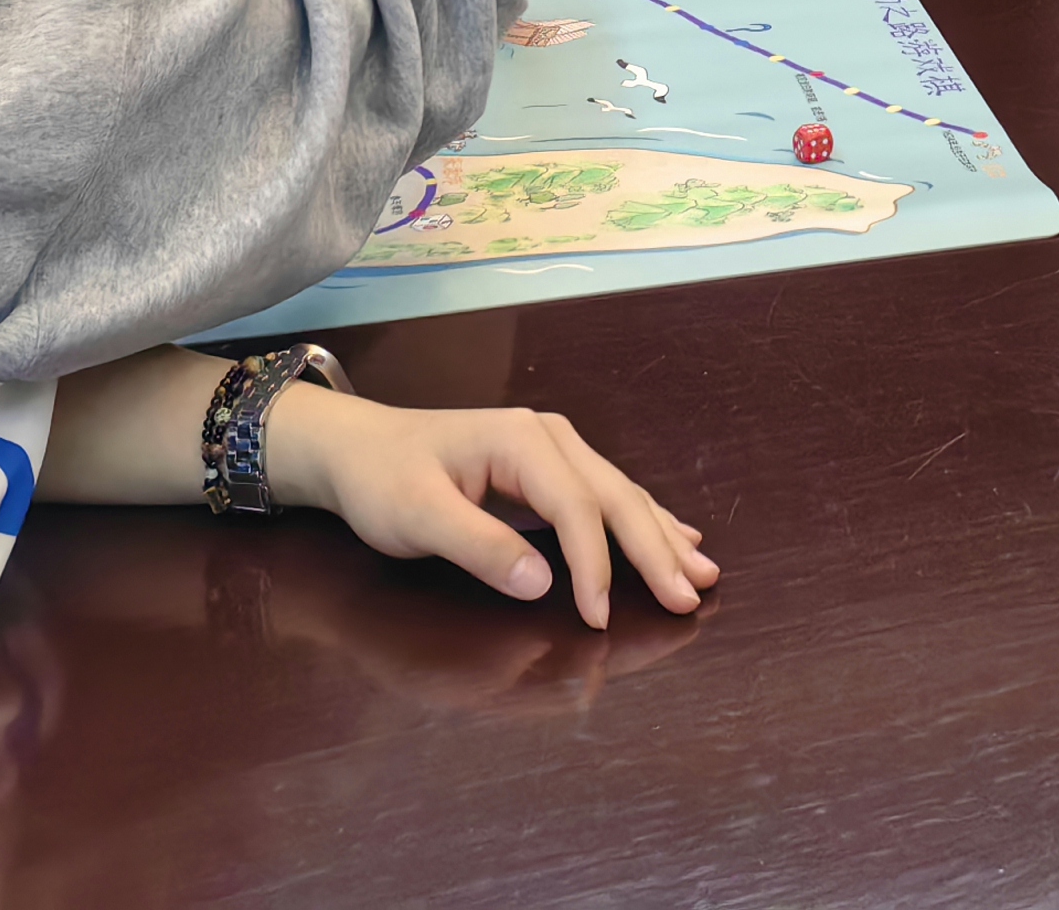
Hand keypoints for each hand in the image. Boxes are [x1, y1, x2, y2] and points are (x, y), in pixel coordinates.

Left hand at [266, 385, 719, 623]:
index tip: (601, 619)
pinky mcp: (548, 467)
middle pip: (616, 497)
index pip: (578, 508)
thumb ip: (479, 547)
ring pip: (621, 495)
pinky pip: (607, 496)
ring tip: (704, 571)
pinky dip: (643, 521)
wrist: (355, 447)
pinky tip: (675, 534)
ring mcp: (553, 449)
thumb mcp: (416, 516)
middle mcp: (550, 438)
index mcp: (523, 442)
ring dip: (661, 536)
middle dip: (656, 550)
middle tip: (692, 596)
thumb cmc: (381, 480)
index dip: (595, 565)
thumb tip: (543, 584)